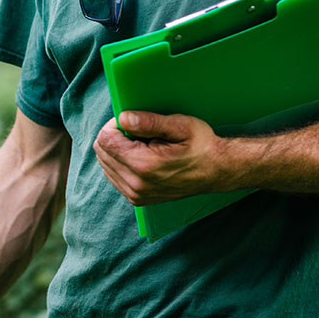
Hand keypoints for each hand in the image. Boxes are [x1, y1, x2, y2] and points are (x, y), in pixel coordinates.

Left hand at [92, 111, 232, 204]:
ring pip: (104, 163)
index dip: (115, 124)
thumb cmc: (201, 145)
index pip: (105, 139)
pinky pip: (113, 175)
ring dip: (116, 150)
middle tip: (138, 132)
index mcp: (143, 165)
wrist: (216, 172)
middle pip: (101, 151)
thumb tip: (123, 118)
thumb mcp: (180, 126)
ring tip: (142, 145)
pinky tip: (140, 157)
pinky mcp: (136, 199)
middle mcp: (135, 184)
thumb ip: (149, 121)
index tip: (132, 121)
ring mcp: (135, 194)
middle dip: (114, 136)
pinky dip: (120, 162)